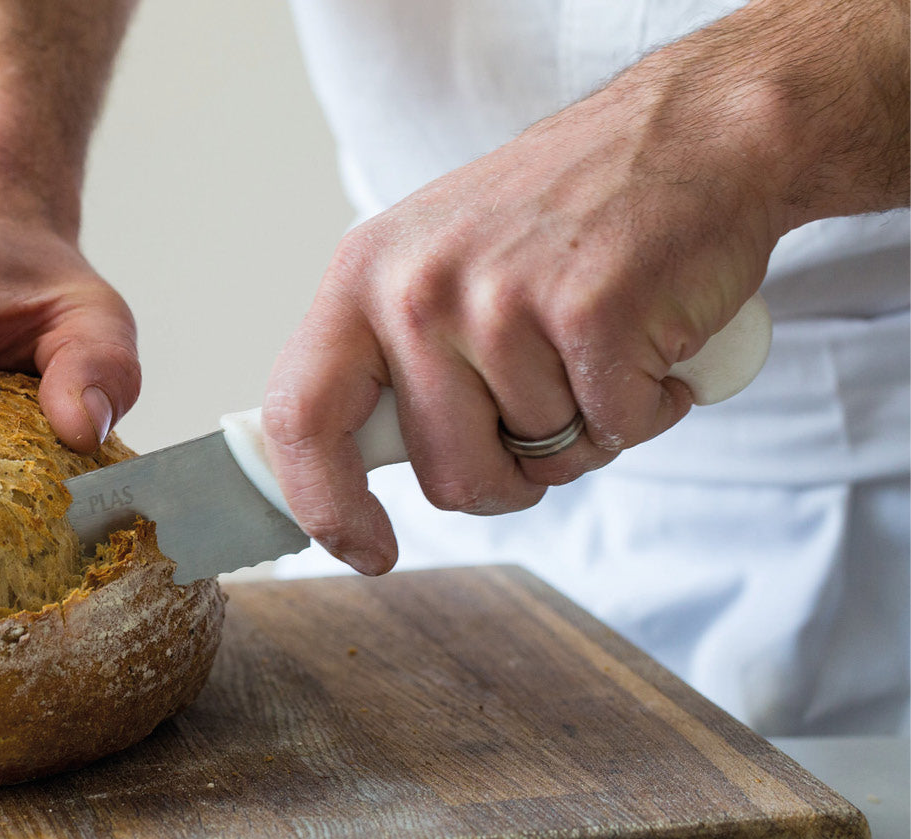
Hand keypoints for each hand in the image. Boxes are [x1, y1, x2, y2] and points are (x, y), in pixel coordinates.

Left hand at [260, 70, 780, 575]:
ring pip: (540, 458)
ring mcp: (502, 299)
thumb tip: (350, 470)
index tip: (366, 552)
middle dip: (510, 474)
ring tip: (598, 345)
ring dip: (586, 430)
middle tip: (548, 406)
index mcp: (362, 277)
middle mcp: (418, 288)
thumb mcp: (436, 262)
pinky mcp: (592, 312)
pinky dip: (649, 408)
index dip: (324, 506)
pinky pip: (617, 430)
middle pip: (448, 474)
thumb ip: (392, 359)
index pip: (299, 416)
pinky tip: (650, 336)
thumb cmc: (561, 215)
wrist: (693, 132)